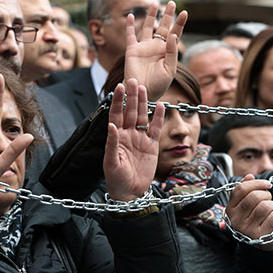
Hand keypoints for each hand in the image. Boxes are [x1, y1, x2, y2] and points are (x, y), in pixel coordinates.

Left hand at [103, 78, 164, 200]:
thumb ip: (111, 144)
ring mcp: (140, 139)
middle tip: (134, 80)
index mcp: (116, 137)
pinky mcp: (151, 145)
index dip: (118, 101)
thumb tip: (112, 126)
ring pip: (142, 116)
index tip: (120, 86)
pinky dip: (158, 117)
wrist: (130, 192)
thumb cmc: (116, 179)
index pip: (116, 114)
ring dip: (143, 102)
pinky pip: (155, 128)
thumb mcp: (111, 162)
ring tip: (144, 88)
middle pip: (130, 111)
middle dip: (132, 96)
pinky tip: (161, 105)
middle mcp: (128, 134)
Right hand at [124, 1, 187, 100]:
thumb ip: (172, 51)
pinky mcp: (132, 50)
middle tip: (171, 3)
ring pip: (147, 27)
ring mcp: (144, 48)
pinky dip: (129, 25)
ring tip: (155, 4)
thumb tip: (172, 34)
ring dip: (151, 16)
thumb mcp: (170, 69)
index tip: (185, 12)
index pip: (175, 34)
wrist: (143, 92)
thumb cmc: (158, 84)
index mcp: (167, 52)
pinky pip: (130, 35)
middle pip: (162, 27)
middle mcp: (156, 47)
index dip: (179, 23)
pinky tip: (129, 15)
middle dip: (167, 15)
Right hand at [226, 175, 272, 250]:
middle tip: (268, 199)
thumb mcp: (244, 204)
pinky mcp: (259, 236)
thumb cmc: (252, 218)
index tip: (267, 184)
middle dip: (266, 194)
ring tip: (271, 209)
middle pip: (254, 196)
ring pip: (265, 206)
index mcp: (230, 209)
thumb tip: (249, 176)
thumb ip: (245, 189)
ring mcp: (246, 229)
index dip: (256, 183)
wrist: (260, 241)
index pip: (240, 189)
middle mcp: (235, 219)